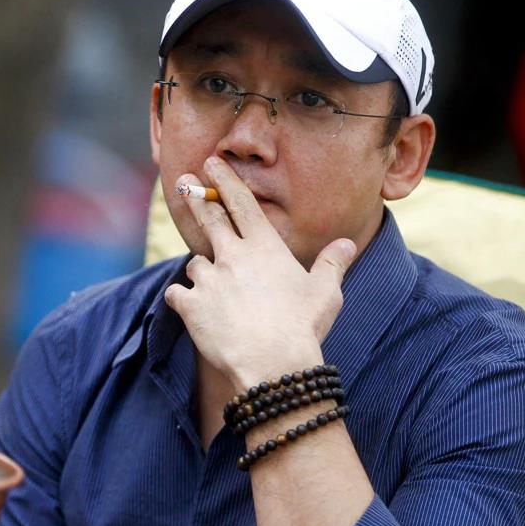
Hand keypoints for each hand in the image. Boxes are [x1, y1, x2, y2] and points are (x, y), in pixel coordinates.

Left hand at [163, 156, 356, 387]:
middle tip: (184, 182)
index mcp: (265, 247)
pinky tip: (187, 305)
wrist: (273, 362)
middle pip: (209, 219)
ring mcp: (209, 279)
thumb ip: (333, 264)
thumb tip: (347, 244)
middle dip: (196, 197)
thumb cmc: (303, 326)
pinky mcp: (191, 305)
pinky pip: (177, 293)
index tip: (212, 163)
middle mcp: (232, 256)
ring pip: (195, 263)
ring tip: (210, 281)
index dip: (226, 181)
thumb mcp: (326, 292)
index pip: (242, 205)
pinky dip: (181, 298)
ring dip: (201, 269)